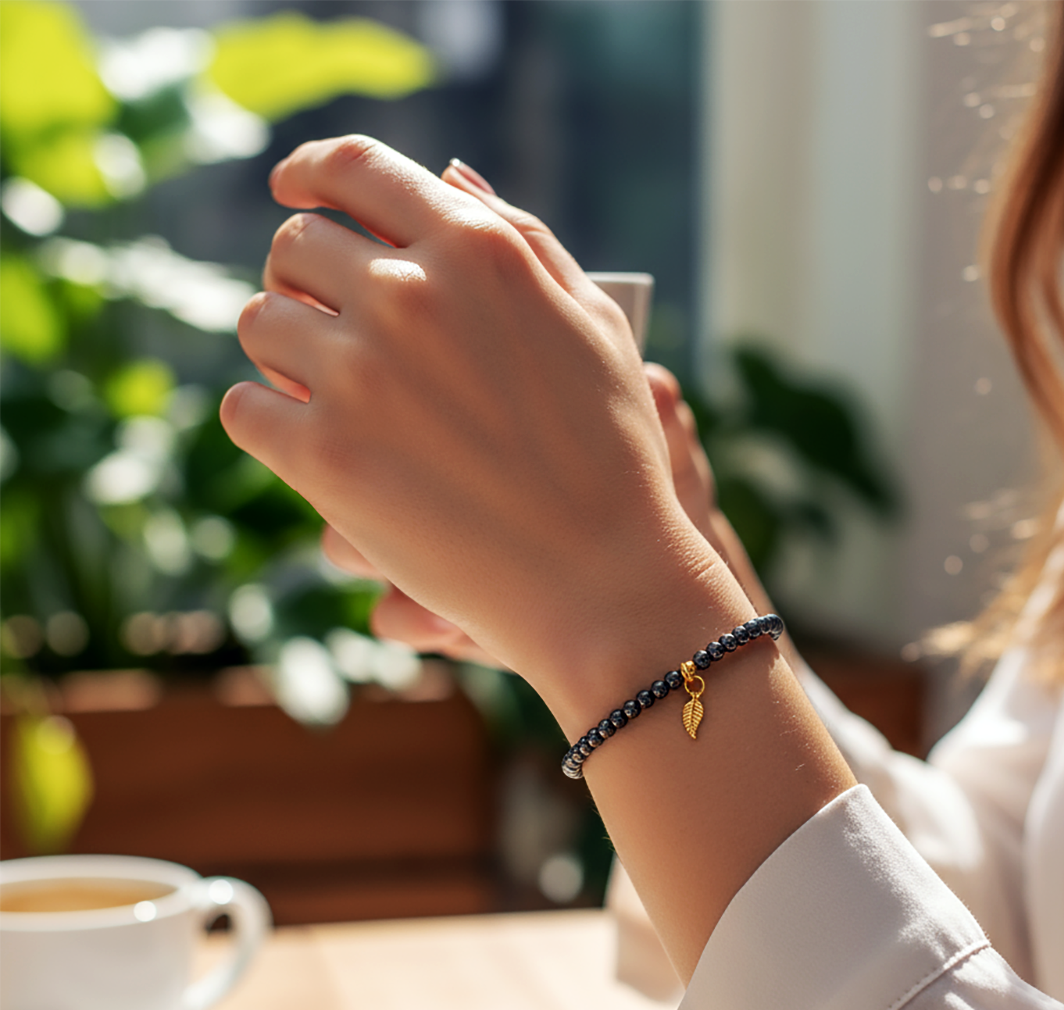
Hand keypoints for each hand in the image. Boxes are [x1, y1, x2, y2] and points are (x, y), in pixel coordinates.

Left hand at [222, 135, 734, 712]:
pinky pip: (243, 407)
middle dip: (305, 277)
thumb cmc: (611, 451)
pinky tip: (309, 440)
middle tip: (330, 320)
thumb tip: (450, 173)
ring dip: (283, 349)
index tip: (296, 188)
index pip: (356, 168)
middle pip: (296, 247)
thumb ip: (521, 237)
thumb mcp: (594, 321)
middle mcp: (408, 296)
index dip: (313, 171)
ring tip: (326, 389)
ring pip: (259, 322)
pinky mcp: (325, 459)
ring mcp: (360, 377)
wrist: (600, 577)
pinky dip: (266, 418)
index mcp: (476, 249)